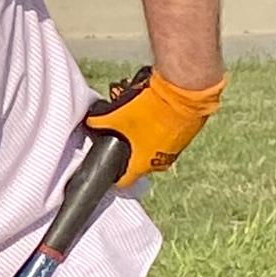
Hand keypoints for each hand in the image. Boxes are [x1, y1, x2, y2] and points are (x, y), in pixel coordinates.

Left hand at [82, 65, 223, 185]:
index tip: (104, 165)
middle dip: (126, 149)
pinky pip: (164, 137)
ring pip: (151, 148)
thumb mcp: (116, 115)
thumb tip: (90, 122)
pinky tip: (150, 114)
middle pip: (136, 162)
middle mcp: (159, 164)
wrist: (185, 95)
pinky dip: (156, 129)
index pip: (123, 181)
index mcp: (141, 165)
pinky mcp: (184, 137)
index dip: (110, 174)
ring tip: (134, 119)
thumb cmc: (152, 110)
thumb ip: (99, 122)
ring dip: (142, 137)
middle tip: (118, 133)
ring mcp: (174, 151)